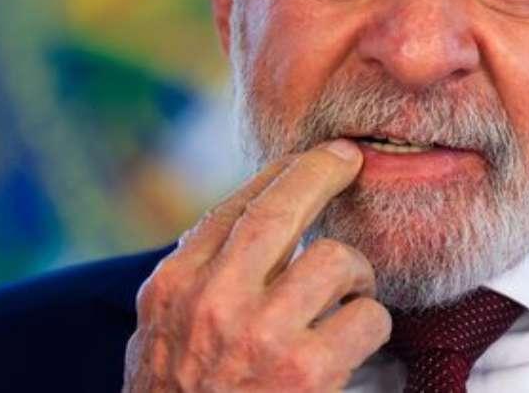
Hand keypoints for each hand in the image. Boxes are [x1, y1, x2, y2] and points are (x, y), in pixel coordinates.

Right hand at [121, 139, 390, 391]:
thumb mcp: (157, 342)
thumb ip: (191, 288)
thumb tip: (232, 228)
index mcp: (172, 290)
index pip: (232, 209)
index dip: (276, 175)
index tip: (306, 159)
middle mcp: (212, 302)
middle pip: (281, 208)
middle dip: (321, 172)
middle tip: (347, 158)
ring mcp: (260, 335)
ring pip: (337, 261)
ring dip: (355, 275)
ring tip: (351, 296)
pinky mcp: (307, 372)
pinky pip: (366, 317)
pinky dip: (371, 327)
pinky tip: (356, 347)